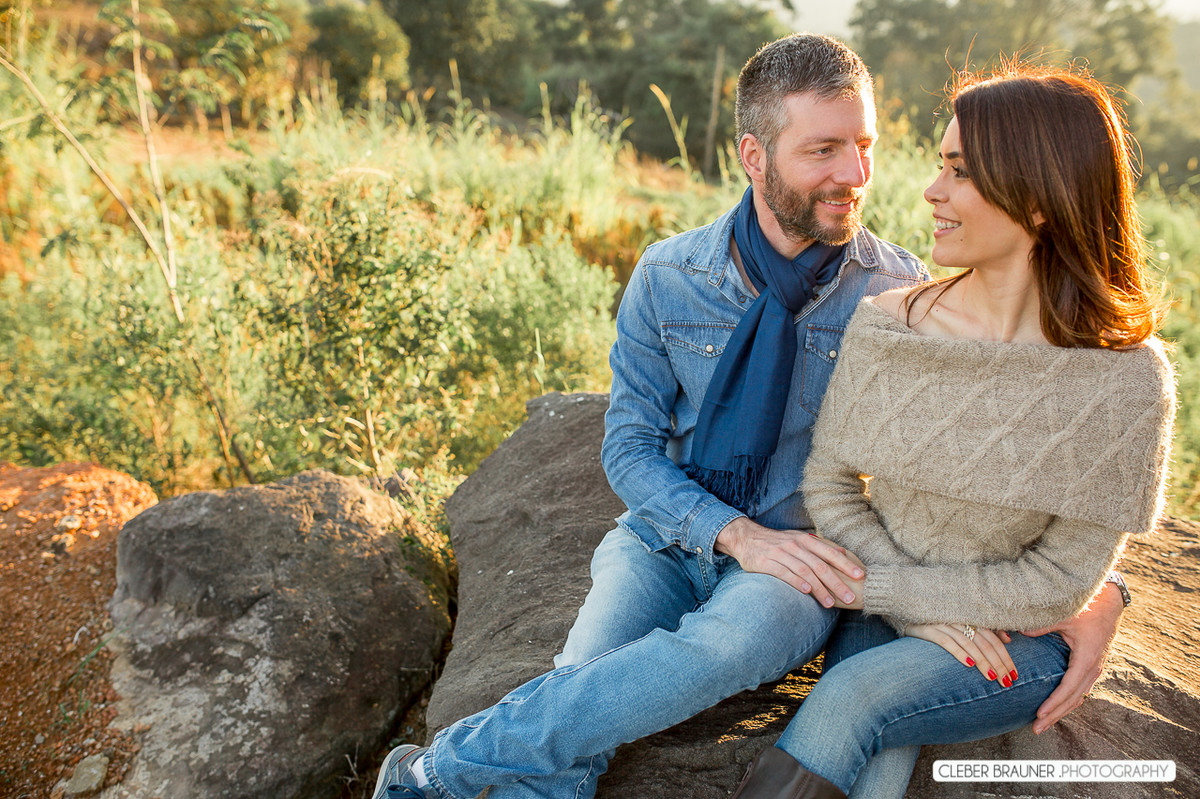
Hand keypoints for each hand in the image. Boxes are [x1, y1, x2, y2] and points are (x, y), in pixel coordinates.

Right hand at [714, 518, 863, 607]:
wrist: (747, 538)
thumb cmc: (777, 542)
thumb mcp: (798, 539)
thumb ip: (819, 547)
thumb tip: (843, 552)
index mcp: (805, 539)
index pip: (830, 552)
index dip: (846, 564)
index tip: (860, 576)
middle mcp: (795, 545)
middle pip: (820, 565)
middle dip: (837, 582)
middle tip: (850, 597)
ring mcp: (780, 553)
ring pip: (804, 571)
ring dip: (819, 588)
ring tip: (830, 603)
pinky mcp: (766, 562)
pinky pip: (784, 573)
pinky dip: (796, 582)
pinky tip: (806, 592)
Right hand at [905, 622, 1016, 685]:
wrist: (902, 607)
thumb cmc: (936, 619)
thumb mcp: (961, 622)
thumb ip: (985, 629)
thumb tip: (1007, 639)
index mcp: (969, 616)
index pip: (993, 639)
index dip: (1005, 656)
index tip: (1015, 674)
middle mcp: (958, 618)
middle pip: (985, 642)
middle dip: (998, 663)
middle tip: (1008, 681)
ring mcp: (942, 622)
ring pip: (969, 643)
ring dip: (983, 662)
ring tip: (993, 677)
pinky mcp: (927, 628)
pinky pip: (946, 641)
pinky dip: (959, 653)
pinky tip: (969, 665)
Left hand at [1023, 582, 1123, 733]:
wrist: (1108, 602)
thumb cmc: (1086, 607)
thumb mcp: (1064, 615)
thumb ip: (1043, 625)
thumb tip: (1021, 632)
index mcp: (1086, 658)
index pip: (1068, 688)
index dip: (1053, 703)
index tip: (1039, 714)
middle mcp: (1092, 668)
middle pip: (1073, 699)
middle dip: (1054, 715)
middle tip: (1035, 728)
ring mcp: (1094, 669)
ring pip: (1077, 698)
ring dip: (1060, 712)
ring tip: (1042, 724)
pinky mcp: (1092, 667)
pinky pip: (1080, 690)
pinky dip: (1067, 702)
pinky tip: (1056, 709)